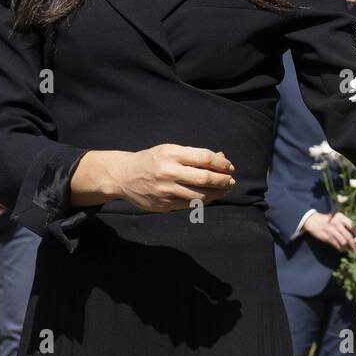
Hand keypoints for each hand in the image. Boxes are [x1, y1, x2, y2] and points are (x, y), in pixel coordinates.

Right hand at [81, 144, 234, 212]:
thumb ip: (195, 155)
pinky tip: (210, 197)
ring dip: (217, 193)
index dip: (221, 164)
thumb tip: (221, 158)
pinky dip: (204, 201)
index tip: (229, 167)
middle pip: (204, 178)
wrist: (124, 176)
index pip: (204, 158)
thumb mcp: (171, 150)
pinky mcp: (163, 205)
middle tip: (231, 181)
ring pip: (199, 195)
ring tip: (225, 190)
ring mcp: (166, 190)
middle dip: (223, 180)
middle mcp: (169, 172)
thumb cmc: (152, 160)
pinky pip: (189, 205)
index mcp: (172, 154)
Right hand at [304, 211, 355, 251]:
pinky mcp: (327, 237)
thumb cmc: (328, 219)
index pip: (353, 226)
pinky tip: (343, 250)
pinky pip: (337, 245)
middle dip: (354, 245)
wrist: (313, 221)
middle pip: (349, 236)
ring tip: (350, 251)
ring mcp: (332, 230)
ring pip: (343, 242)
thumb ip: (346, 223)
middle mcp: (337, 223)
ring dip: (347, 248)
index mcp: (341, 217)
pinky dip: (341, 249)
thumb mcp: (337, 217)